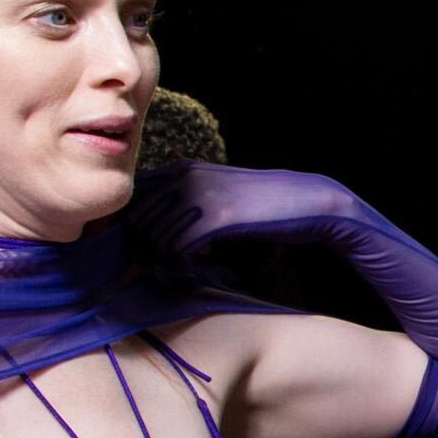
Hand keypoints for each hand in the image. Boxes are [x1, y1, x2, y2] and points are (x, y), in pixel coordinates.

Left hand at [123, 160, 356, 260]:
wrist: (305, 200)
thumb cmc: (260, 204)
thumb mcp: (215, 192)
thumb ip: (181, 200)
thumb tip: (145, 229)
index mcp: (181, 168)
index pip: (133, 200)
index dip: (135, 229)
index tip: (152, 250)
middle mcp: (184, 177)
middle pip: (139, 223)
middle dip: (149, 251)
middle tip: (173, 266)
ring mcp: (199, 195)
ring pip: (155, 239)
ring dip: (169, 263)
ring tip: (192, 269)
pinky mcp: (216, 217)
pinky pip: (178, 251)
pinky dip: (187, 268)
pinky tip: (206, 269)